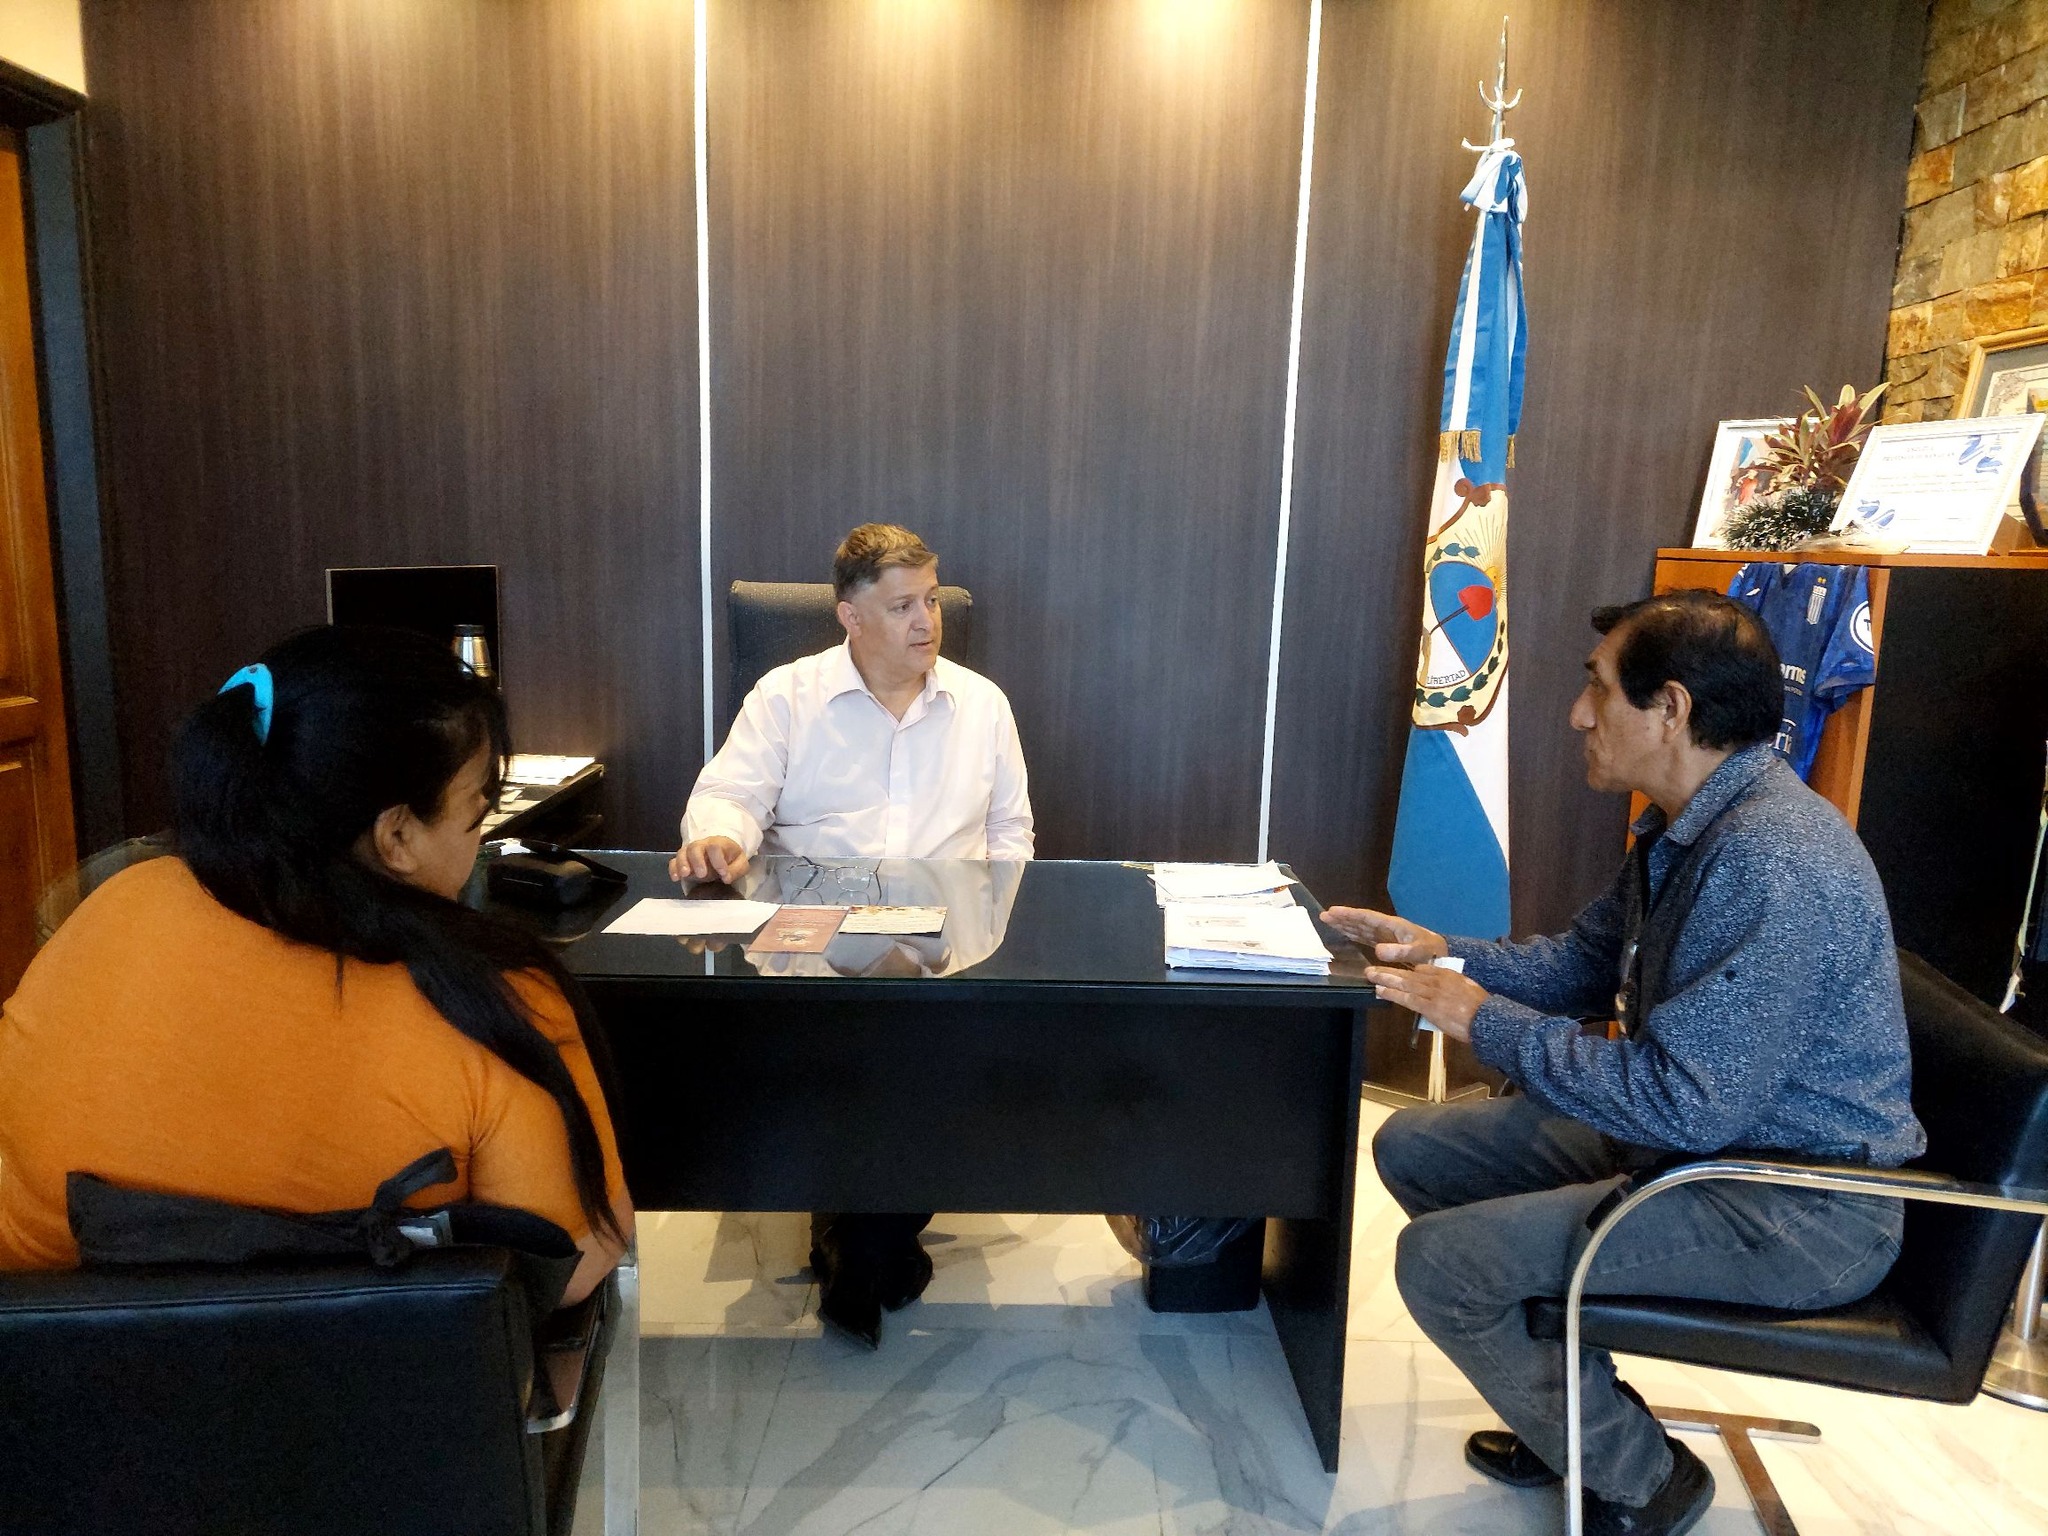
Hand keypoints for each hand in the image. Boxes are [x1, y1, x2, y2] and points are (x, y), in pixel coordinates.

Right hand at [670, 836, 749, 884]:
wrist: (721, 855)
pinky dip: (673, 869)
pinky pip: (673, 862)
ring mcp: (690, 853)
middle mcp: (702, 846)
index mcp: (718, 844)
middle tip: (702, 875)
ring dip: (682, 864)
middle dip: (697, 861)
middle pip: (695, 847)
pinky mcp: (682, 861)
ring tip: (685, 875)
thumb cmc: (731, 859)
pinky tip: (676, 878)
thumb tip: (726, 878)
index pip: (715, 847)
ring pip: (682, 853)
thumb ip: (736, 870)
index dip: (718, 860)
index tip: (723, 874)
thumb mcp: (740, 864)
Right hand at [1319, 906, 1447, 963]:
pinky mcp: (1387, 946)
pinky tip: (1346, 935)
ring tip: (1329, 921)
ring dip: (1346, 925)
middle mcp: (1387, 929)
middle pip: (1361, 921)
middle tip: (1323, 916)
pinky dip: (1354, 935)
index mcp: (1393, 926)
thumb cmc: (1433, 953)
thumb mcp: (1419, 951)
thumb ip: (1401, 950)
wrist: (1444, 958)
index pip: (1367, 917)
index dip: (1349, 915)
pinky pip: (1366, 938)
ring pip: (1362, 928)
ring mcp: (1387, 937)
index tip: (1332, 911)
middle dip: (1343, 918)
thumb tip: (1377, 951)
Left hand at [1363, 962, 1488, 1042]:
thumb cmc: (1481, 1008)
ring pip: (1405, 983)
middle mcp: (1438, 979)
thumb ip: (1452, 986)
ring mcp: (1433, 992)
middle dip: (1389, 971)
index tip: (1395, 971)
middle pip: (1409, 973)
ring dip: (1386, 979)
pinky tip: (1381, 991)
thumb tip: (1440, 991)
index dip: (1407, 970)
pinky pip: (1407, 999)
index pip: (1423, 968)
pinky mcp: (1430, 1006)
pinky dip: (1392, 994)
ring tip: (1370, 976)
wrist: (1488, 1018)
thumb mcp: (1467, 989)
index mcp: (1449, 973)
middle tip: (1371, 969)